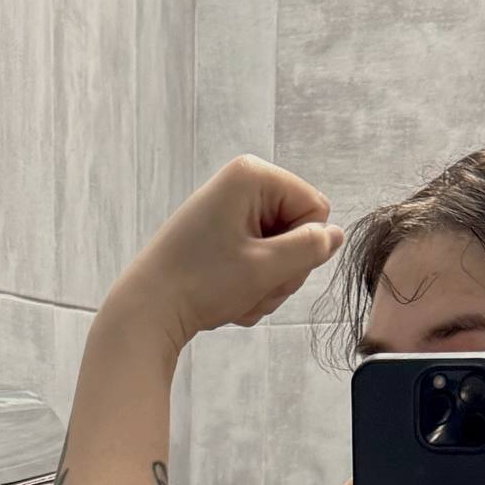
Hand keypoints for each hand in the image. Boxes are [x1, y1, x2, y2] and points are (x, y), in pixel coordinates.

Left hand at [101, 154, 343, 356]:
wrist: (149, 309)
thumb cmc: (201, 283)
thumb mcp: (266, 268)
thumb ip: (310, 249)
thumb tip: (335, 235)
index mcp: (252, 175)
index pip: (316, 210)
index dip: (304, 247)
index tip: (269, 266)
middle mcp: (241, 183)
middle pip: (298, 231)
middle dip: (283, 269)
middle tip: (251, 287)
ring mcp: (230, 209)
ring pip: (281, 251)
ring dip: (267, 283)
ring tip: (236, 294)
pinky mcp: (220, 232)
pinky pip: (258, 258)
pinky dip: (251, 284)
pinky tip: (227, 296)